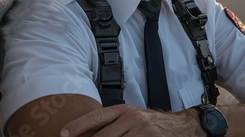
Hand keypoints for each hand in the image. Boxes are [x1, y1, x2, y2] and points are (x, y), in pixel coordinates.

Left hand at [60, 103, 203, 136]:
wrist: (182, 126)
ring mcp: (142, 132)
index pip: (97, 116)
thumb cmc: (152, 124)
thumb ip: (111, 124)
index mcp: (124, 111)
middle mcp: (132, 119)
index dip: (78, 126)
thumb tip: (85, 134)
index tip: (62, 134)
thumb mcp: (131, 118)